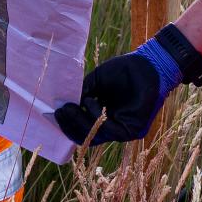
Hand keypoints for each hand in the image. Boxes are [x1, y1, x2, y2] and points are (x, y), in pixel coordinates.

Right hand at [54, 24, 201, 145]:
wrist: (147, 64)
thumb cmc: (124, 71)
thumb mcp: (96, 82)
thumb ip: (82, 94)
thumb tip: (62, 104)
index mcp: (103, 117)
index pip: (82, 130)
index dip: (67, 125)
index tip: (55, 113)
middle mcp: (112, 127)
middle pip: (86, 137)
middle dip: (69, 126)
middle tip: (59, 111)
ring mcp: (122, 130)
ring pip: (95, 136)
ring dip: (80, 121)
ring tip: (71, 106)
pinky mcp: (133, 130)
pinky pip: (110, 131)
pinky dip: (96, 116)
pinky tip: (92, 101)